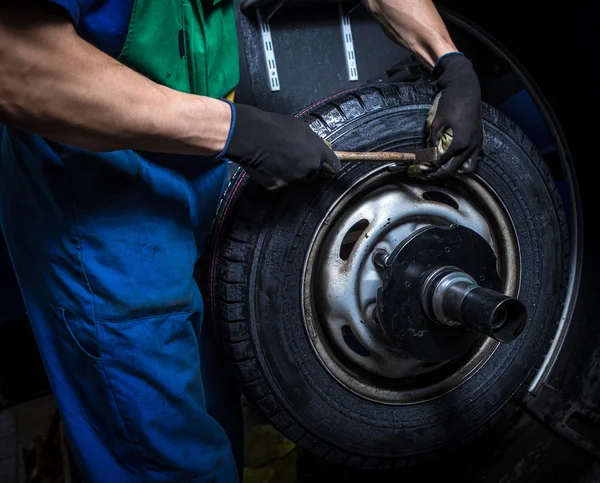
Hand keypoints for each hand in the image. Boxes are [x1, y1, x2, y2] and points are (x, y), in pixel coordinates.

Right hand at [223, 103, 340, 188]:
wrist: (252, 135)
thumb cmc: (275, 127)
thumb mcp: (301, 128)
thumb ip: (314, 142)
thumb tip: (321, 148)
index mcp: (318, 153)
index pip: (334, 167)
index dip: (330, 166)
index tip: (327, 167)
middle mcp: (309, 169)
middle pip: (314, 174)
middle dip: (307, 168)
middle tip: (294, 156)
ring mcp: (295, 179)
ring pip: (298, 179)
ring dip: (293, 173)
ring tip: (280, 158)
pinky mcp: (280, 186)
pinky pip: (282, 183)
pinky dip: (278, 177)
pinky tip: (271, 164)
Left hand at [425, 53, 483, 177]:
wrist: (466, 88)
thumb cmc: (451, 103)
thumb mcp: (436, 121)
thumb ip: (432, 139)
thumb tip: (427, 152)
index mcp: (458, 143)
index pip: (441, 163)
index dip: (429, 168)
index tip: (420, 170)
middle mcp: (470, 146)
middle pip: (453, 169)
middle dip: (439, 174)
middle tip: (427, 175)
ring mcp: (477, 143)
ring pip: (468, 167)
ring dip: (456, 171)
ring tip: (443, 170)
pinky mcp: (479, 139)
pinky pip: (475, 158)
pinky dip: (466, 162)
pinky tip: (456, 160)